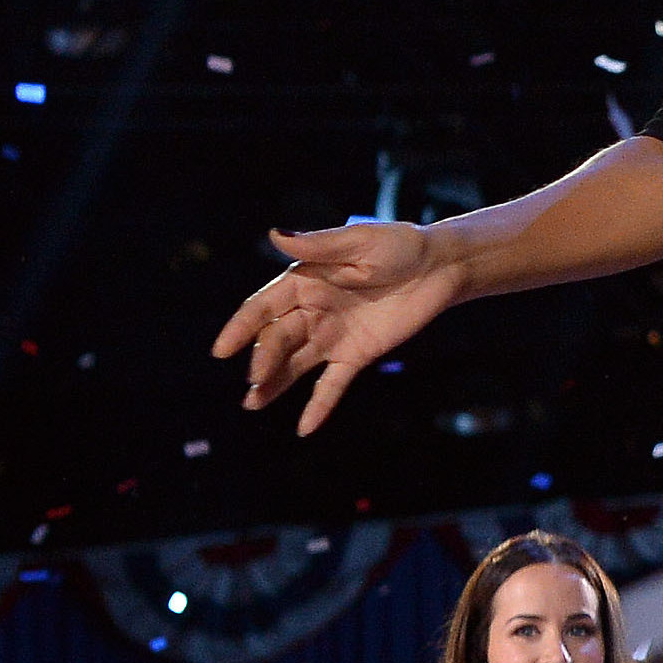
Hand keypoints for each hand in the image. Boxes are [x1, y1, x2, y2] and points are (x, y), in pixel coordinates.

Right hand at [210, 222, 463, 434]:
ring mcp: (333, 335)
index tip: (222, 350)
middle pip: (278, 339)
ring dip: (275, 384)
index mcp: (303, 281)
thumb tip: (274, 234)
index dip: (241, 327)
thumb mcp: (360, 241)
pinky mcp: (357, 354)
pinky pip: (333, 383)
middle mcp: (311, 311)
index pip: (263, 308)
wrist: (441, 267)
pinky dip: (320, 405)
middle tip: (255, 379)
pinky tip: (304, 428)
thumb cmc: (399, 245)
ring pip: (296, 364)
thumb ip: (319, 245)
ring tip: (253, 404)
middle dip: (265, 358)